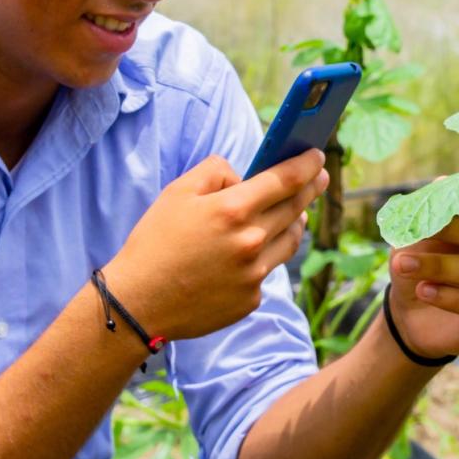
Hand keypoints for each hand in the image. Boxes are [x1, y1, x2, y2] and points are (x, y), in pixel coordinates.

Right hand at [104, 149, 326, 341]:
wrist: (138, 303)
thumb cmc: (154, 242)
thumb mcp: (178, 192)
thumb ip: (216, 172)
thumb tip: (243, 178)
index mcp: (233, 210)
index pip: (285, 180)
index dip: (306, 165)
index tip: (317, 156)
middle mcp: (251, 242)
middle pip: (295, 209)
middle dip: (310, 188)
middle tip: (319, 177)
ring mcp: (253, 275)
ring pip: (290, 240)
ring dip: (297, 221)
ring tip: (297, 211)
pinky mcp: (250, 299)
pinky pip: (268, 270)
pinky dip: (266, 255)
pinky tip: (254, 250)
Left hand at [386, 192, 458, 359]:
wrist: (412, 314)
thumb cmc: (421, 263)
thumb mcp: (419, 235)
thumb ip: (432, 209)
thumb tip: (442, 181)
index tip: (444, 189)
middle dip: (449, 229)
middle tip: (418, 229)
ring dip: (437, 267)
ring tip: (403, 265)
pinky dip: (450, 297)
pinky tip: (423, 291)